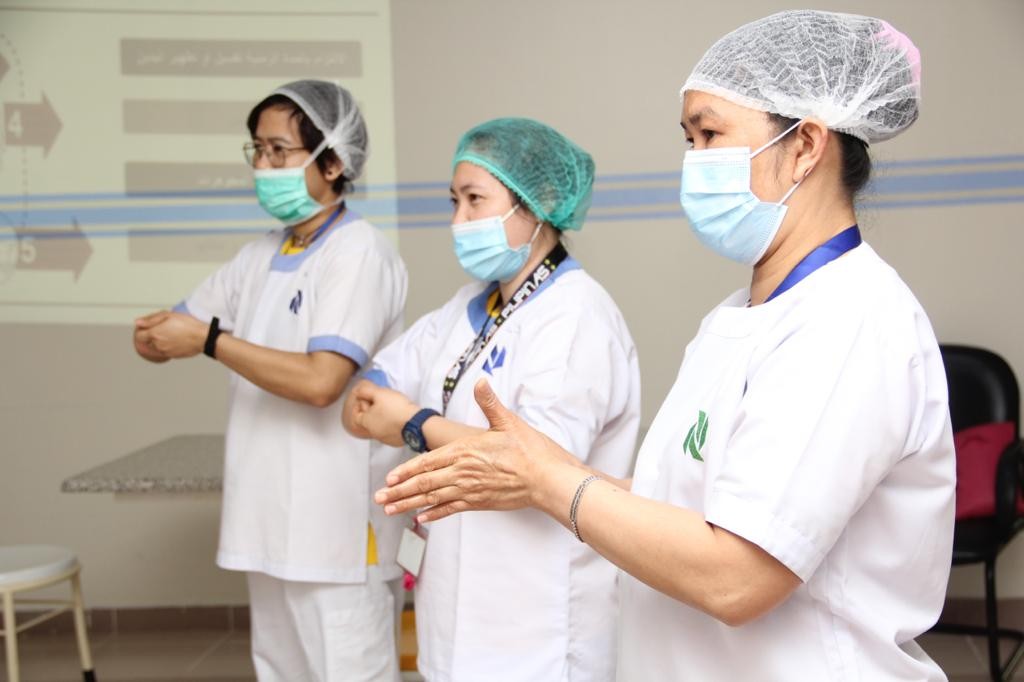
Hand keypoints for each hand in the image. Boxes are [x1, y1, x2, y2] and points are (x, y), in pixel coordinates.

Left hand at [142, 312, 207, 358]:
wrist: (203, 338)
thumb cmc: (189, 325)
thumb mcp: (169, 316)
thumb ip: (151, 319)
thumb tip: (138, 322)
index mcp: (155, 333)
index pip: (139, 335)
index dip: (140, 331)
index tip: (145, 327)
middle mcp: (157, 344)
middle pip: (146, 342)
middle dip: (149, 336)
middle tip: (159, 329)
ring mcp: (164, 352)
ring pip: (154, 348)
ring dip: (157, 342)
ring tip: (168, 334)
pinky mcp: (172, 356)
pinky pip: (163, 352)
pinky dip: (165, 347)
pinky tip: (174, 340)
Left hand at [349, 380, 419, 446]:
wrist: (415, 423)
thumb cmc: (396, 407)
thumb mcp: (379, 393)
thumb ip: (366, 391)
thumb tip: (358, 391)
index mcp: (366, 422)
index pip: (356, 415)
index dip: (360, 406)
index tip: (367, 399)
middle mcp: (373, 433)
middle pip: (368, 421)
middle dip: (372, 411)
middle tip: (381, 402)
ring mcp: (385, 439)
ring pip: (379, 427)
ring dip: (382, 419)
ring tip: (391, 409)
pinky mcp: (396, 441)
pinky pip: (390, 432)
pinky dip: (392, 426)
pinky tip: (399, 419)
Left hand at [374, 379, 570, 521]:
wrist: (547, 479)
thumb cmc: (530, 450)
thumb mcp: (508, 421)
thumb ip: (489, 402)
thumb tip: (481, 381)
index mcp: (465, 451)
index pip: (428, 461)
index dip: (406, 470)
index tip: (390, 477)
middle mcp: (463, 473)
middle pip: (424, 483)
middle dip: (399, 491)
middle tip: (379, 498)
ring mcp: (470, 490)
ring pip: (433, 499)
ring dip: (409, 504)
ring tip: (390, 509)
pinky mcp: (479, 502)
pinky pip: (451, 509)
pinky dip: (435, 514)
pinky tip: (422, 518)